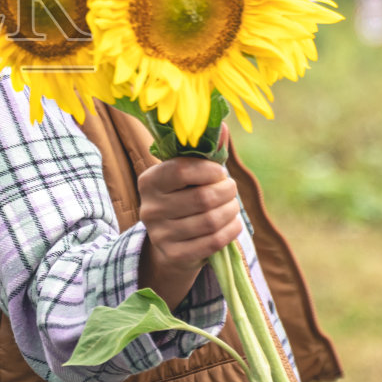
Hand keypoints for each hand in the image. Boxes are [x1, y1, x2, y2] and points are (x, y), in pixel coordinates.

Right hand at [136, 156, 243, 308]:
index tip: (220, 172)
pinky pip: (212, 242)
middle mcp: (149, 208)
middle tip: (231, 189)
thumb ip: (204, 151)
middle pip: (202, 198)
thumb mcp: (189, 175)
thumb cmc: (184, 198)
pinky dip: (230, 231)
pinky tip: (232, 224)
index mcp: (149, 181)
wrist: (171, 243)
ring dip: (231, 211)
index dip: (208, 170)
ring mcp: (160, 234)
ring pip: (210, 220)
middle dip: (227, 192)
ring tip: (233, 206)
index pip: (180, 171)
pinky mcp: (174, 255)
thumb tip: (220, 125)